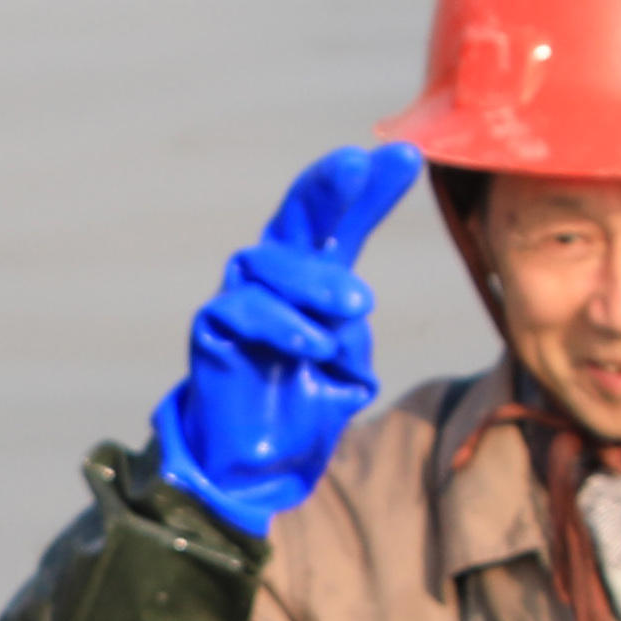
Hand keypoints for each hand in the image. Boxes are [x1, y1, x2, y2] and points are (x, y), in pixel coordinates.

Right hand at [145, 145, 421, 535]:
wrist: (252, 465)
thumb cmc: (302, 409)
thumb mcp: (347, 373)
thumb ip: (352, 338)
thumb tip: (346, 315)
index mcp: (316, 277)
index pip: (345, 223)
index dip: (373, 189)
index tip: (408, 155)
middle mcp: (276, 276)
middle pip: (299, 214)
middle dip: (329, 185)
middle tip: (357, 163)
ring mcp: (241, 296)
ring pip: (274, 261)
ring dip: (318, 279)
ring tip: (358, 306)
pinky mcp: (213, 327)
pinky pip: (244, 308)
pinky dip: (284, 323)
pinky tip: (317, 345)